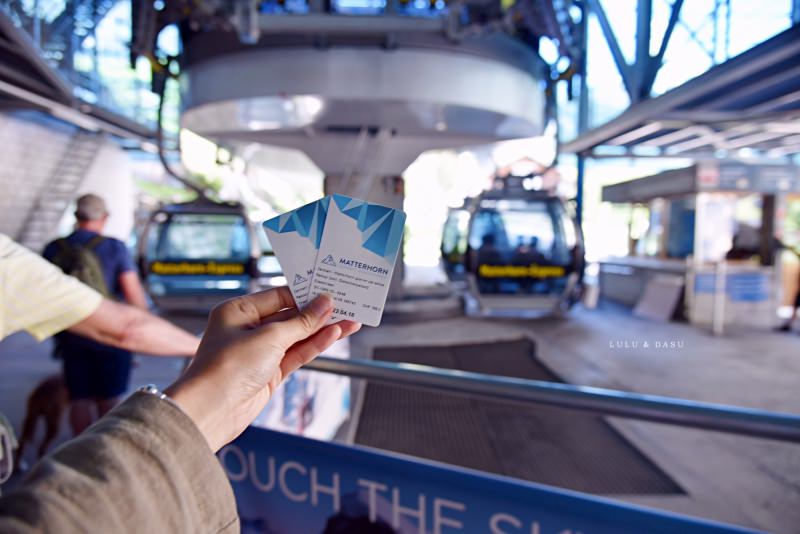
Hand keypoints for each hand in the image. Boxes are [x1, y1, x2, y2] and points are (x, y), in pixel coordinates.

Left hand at [165, 287, 360, 450]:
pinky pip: (297, 354)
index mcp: (238, 311)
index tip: (331, 290)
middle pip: (291, 315)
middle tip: (347, 304)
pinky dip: (315, 345)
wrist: (212, 411)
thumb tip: (324, 303)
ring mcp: (259, 351)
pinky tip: (334, 335)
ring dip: (323, 329)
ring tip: (351, 321)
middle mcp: (247, 329)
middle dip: (319, 312)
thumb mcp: (270, 337)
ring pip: (298, 336)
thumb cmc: (228, 368)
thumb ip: (301, 321)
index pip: (279, 296)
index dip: (306, 293)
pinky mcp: (269, 372)